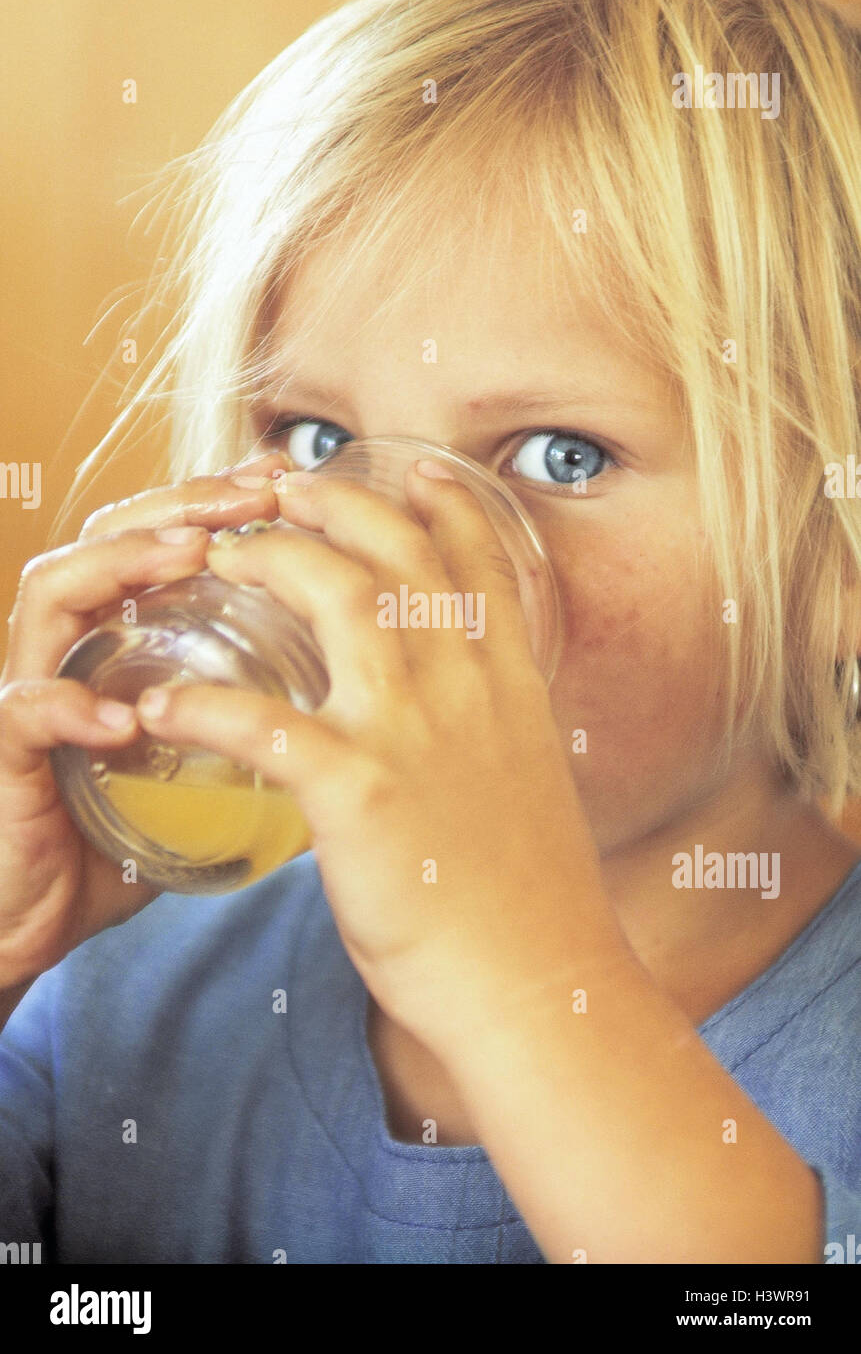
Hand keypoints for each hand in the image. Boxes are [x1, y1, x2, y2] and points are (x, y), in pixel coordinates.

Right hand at [0, 453, 287, 990]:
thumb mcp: (200, 771)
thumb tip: (351, 713)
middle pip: (108, 539)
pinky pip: (26, 713)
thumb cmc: (119, 839)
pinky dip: (71, 707)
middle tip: (251, 493)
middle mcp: (71, 649)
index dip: (214, 501)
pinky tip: (125, 717)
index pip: (157, 541)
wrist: (39, 921)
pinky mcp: (4, 757)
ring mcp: (30, 693)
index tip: (280, 479)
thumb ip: (252, 731)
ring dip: (121, 567)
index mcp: (118, 641)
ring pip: (53, 594)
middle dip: (182, 506)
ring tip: (187, 560)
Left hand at [133, 465, 616, 1049]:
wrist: (540, 983)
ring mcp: (412, 729)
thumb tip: (464, 724)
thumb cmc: (531, 903)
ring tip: (226, 554)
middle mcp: (465, 686)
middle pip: (394, 552)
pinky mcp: (358, 789)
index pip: (481, 567)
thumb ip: (495, 736)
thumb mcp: (530, 789)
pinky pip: (262, 722)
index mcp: (511, 686)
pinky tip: (163, 702)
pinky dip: (203, 704)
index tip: (419, 467)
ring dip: (270, 558)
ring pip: (331, 593)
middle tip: (288, 486)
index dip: (448, 505)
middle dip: (336, 501)